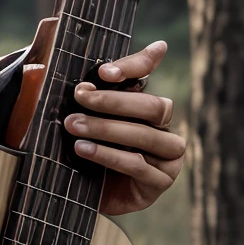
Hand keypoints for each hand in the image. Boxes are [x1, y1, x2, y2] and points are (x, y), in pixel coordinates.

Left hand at [63, 39, 184, 217]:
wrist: (83, 195)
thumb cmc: (89, 150)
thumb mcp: (90, 118)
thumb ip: (102, 88)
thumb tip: (134, 49)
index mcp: (152, 107)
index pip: (149, 76)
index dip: (132, 67)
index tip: (104, 71)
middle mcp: (167, 129)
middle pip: (153, 106)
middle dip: (113, 100)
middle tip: (80, 97)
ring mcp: (169, 158)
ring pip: (145, 135)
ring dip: (106, 128)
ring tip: (74, 125)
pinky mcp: (160, 182)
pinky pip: (137, 165)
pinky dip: (108, 155)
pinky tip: (83, 149)